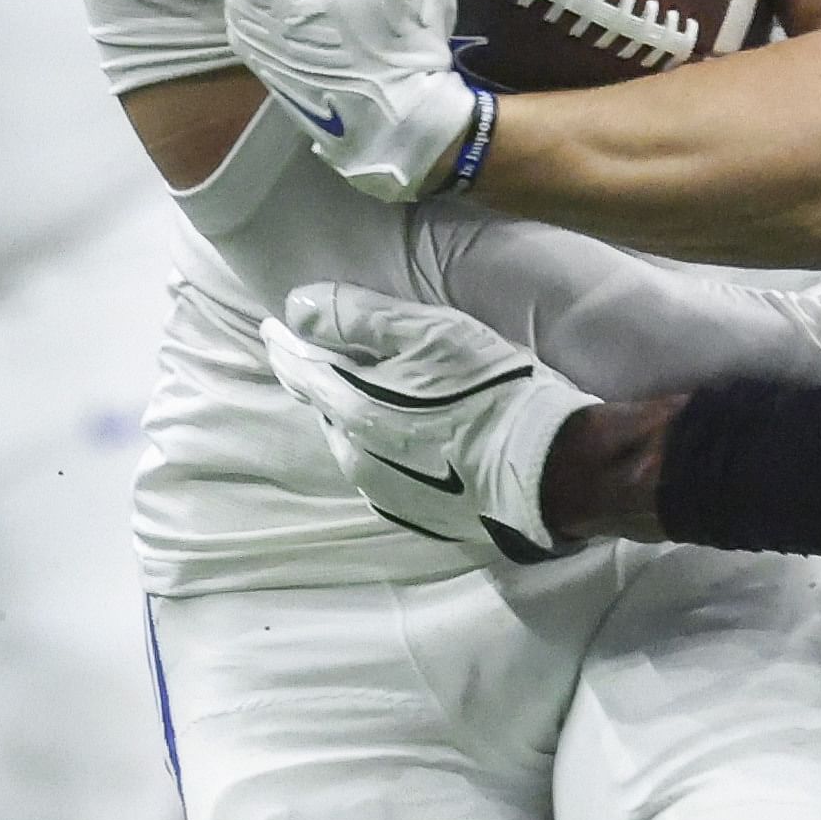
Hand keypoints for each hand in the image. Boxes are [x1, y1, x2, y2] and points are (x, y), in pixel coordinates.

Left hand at [267, 281, 591, 557]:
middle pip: (327, 407)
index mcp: (349, 408)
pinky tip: (412, 438)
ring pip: (353, 442)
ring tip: (378, 397)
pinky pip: (383, 471)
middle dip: (324, 380)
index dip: (286, 342)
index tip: (274, 326)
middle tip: (331, 355)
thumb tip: (295, 305)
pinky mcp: (414, 514)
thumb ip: (356, 317)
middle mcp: (354, 456)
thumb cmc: (489, 392)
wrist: (546, 470)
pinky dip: (386, 448)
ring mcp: (383, 492)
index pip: (299, 368)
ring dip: (356, 417)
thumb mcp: (428, 334)